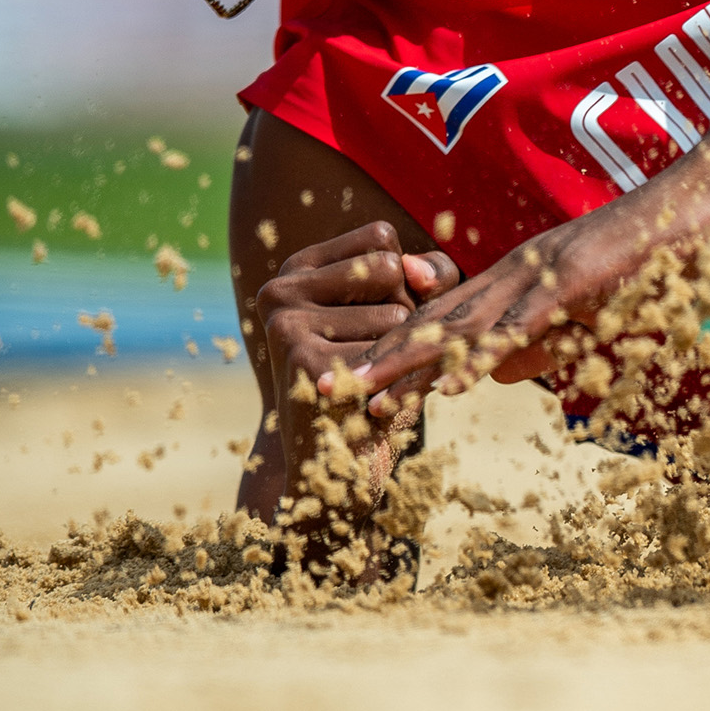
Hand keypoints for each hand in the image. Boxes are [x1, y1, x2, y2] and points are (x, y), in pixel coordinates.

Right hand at [256, 221, 459, 510]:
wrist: (336, 470)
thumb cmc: (380, 381)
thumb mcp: (408, 315)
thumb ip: (429, 275)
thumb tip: (415, 272)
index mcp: (298, 267)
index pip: (382, 239)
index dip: (403, 281)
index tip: (378, 315)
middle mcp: (280, 287)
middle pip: (390, 269)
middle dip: (403, 314)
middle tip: (369, 355)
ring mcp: (285, 322)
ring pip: (396, 313)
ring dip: (402, 352)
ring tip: (368, 381)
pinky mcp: (303, 360)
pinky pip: (391, 351)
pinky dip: (397, 377)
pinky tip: (367, 401)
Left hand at [345, 178, 709, 416]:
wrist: (701, 196)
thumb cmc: (654, 250)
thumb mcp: (592, 305)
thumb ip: (542, 337)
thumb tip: (493, 375)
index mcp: (521, 276)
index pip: (445, 321)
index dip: (396, 355)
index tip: (353, 390)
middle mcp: (520, 269)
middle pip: (436, 322)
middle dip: (379, 360)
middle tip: (324, 394)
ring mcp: (545, 271)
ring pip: (464, 324)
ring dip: (408, 362)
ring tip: (361, 394)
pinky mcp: (576, 278)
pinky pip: (521, 323)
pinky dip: (481, 353)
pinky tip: (450, 384)